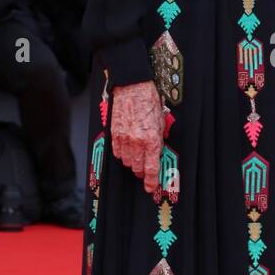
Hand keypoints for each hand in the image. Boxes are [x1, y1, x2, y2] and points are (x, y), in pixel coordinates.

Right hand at [110, 80, 162, 194]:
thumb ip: (158, 140)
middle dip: (143, 170)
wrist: (132, 86)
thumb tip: (157, 153)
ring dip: (132, 162)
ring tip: (137, 154)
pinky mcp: (114, 134)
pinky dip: (123, 154)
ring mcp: (123, 139)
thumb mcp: (160, 122)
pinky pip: (117, 153)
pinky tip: (128, 148)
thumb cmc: (148, 100)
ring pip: (127, 162)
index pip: (152, 169)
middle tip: (146, 167)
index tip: (151, 188)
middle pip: (138, 168)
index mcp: (152, 140)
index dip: (152, 182)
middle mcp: (137, 142)